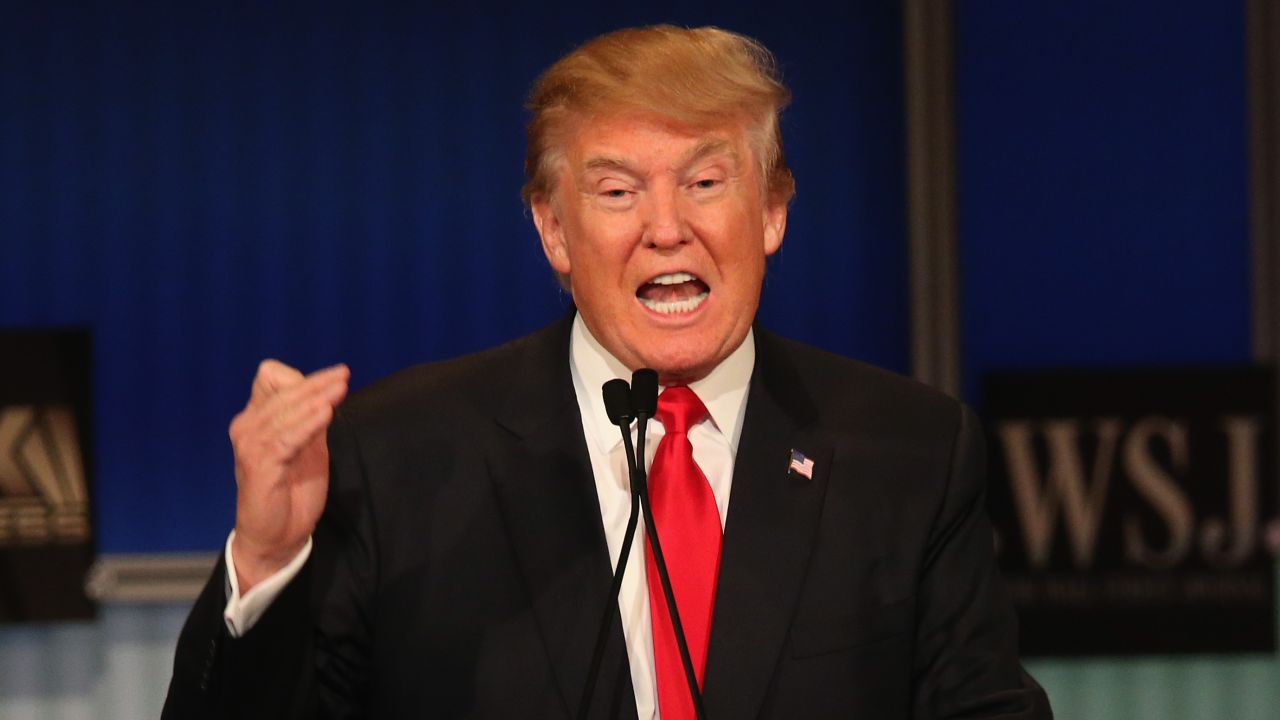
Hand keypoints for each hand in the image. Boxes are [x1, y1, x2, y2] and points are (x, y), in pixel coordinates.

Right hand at [228, 360, 349, 593]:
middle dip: (316, 383)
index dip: (301, 377)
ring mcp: (250, 446)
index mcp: (256, 419)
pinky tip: (327, 415)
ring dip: (316, 398)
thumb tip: (329, 393)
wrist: (277, 535)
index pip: (270, 378)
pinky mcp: (259, 466)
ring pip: (285, 411)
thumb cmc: (292, 490)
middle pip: (282, 390)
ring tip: (340, 390)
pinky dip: (308, 424)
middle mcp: (248, 427)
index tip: (332, 380)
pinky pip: (286, 438)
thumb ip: (312, 420)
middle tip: (343, 376)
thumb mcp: (307, 446)